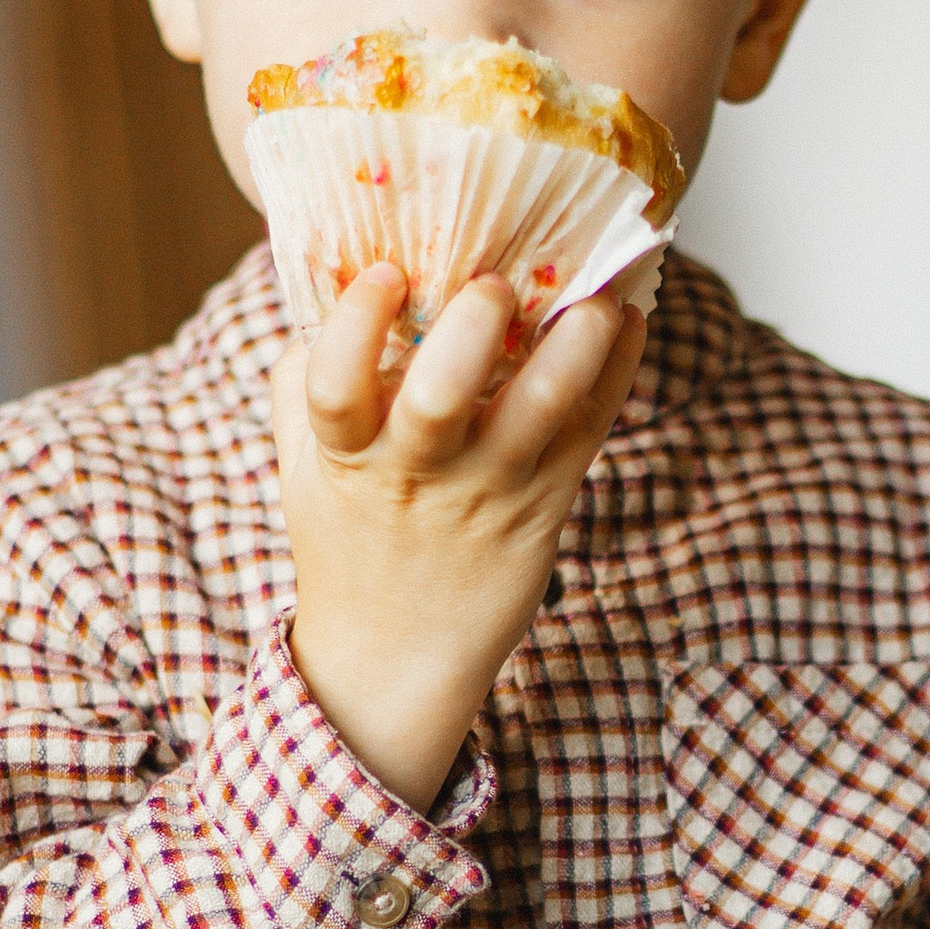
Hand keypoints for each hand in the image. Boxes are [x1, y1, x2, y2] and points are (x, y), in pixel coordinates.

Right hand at [277, 263, 645, 810]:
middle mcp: (420, 471)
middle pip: (440, 397)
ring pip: (540, 408)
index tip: (384, 272)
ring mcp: (490, 487)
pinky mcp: (546, 503)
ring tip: (595, 294)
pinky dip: (615, 370)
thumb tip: (319, 289)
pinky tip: (628, 320)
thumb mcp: (304, 471)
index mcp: (348, 455)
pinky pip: (589, 429)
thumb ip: (301, 387)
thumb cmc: (350, 540)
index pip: (334, 387)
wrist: (396, 656)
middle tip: (491, 284)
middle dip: (469, 331)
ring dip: (574, 344)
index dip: (355, 325)